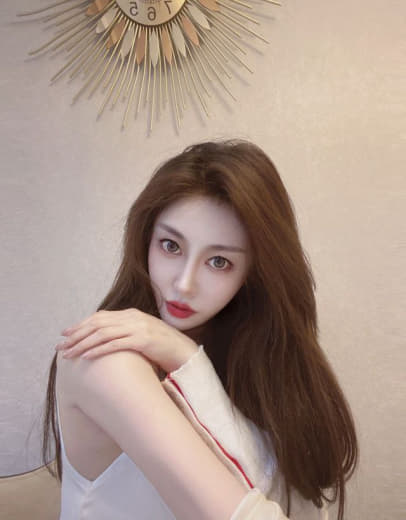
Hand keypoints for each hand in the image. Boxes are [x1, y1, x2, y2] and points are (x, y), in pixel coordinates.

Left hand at [55, 309, 198, 373]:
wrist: (185, 352)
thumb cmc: (162, 347)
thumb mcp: (142, 334)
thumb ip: (126, 331)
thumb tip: (105, 338)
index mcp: (131, 314)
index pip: (100, 316)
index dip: (81, 324)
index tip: (66, 333)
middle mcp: (133, 318)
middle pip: (97, 323)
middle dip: (76, 334)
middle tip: (61, 345)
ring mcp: (138, 328)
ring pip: (103, 333)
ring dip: (83, 344)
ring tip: (69, 354)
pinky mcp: (143, 340)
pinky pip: (115, 344)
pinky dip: (99, 350)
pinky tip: (87, 357)